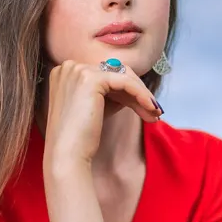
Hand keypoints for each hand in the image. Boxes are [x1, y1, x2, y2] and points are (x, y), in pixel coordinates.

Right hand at [44, 59, 161, 171]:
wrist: (68, 155)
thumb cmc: (81, 137)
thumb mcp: (96, 107)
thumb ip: (111, 93)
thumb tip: (136, 89)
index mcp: (66, 72)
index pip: (105, 74)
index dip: (127, 91)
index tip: (143, 108)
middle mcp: (69, 66)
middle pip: (115, 73)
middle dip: (137, 93)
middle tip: (154, 112)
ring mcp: (78, 70)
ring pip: (123, 76)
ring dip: (142, 95)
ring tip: (155, 114)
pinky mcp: (91, 78)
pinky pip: (125, 82)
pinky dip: (141, 94)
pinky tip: (151, 108)